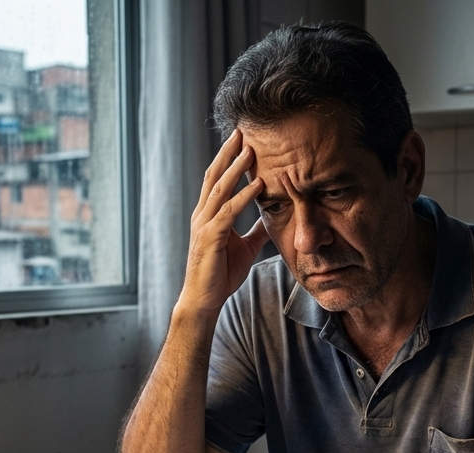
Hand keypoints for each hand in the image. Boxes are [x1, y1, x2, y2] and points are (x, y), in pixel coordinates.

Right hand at [179, 130, 271, 315]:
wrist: (204, 300)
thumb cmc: (221, 275)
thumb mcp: (245, 247)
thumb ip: (256, 230)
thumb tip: (271, 217)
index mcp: (209, 214)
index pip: (217, 179)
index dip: (228, 158)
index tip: (241, 140)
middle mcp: (203, 215)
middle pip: (215, 176)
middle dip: (228, 153)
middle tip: (242, 131)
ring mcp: (204, 225)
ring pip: (220, 189)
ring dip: (236, 168)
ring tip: (251, 150)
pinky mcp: (210, 238)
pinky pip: (228, 212)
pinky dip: (244, 197)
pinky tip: (258, 185)